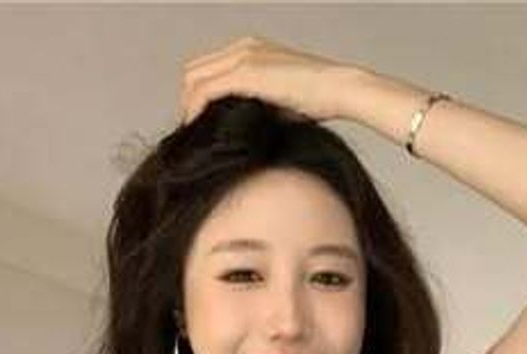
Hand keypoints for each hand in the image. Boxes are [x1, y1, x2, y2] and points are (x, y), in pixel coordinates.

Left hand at [178, 35, 356, 126]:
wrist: (339, 88)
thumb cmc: (319, 100)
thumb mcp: (279, 98)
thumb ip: (256, 105)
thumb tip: (238, 128)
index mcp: (250, 50)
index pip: (208, 68)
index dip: (197, 95)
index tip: (199, 121)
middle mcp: (243, 48)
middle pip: (194, 71)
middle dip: (188, 100)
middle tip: (192, 129)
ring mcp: (243, 57)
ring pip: (194, 79)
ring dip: (188, 106)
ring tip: (194, 132)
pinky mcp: (246, 73)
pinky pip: (206, 91)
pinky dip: (196, 110)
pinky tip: (198, 128)